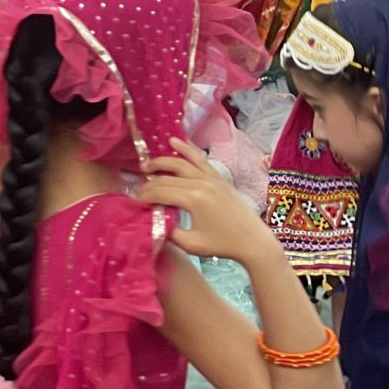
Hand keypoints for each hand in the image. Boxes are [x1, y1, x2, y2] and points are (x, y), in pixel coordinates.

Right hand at [137, 138, 271, 264]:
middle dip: (148, 184)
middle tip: (138, 191)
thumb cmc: (223, 246)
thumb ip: (169, 231)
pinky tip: (173, 142)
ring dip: (161, 162)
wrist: (254, 242)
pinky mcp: (219, 178)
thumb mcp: (191, 244)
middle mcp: (201, 184)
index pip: (159, 192)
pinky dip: (186, 149)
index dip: (144, 196)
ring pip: (180, 163)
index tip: (135, 202)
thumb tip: (153, 220)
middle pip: (166, 178)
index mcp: (193, 199)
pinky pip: (199, 159)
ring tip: (146, 166)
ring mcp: (211, 178)